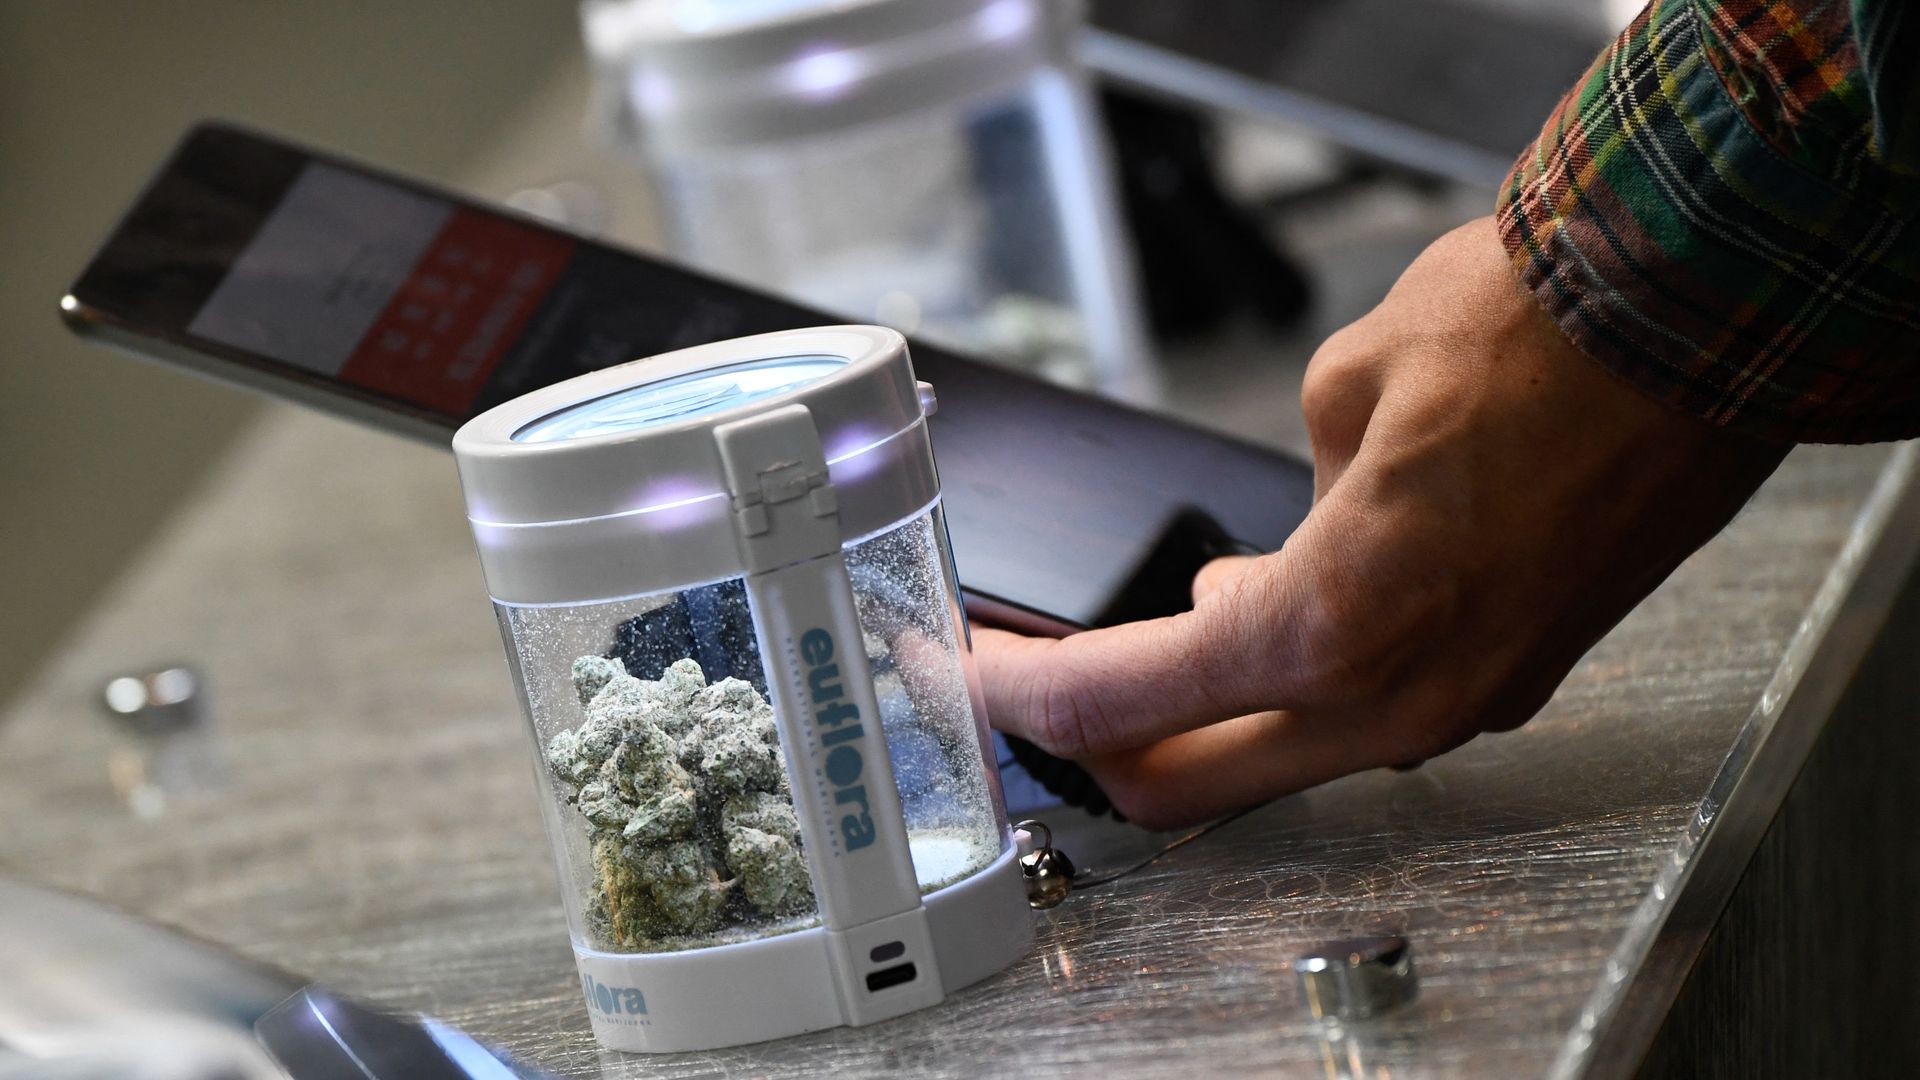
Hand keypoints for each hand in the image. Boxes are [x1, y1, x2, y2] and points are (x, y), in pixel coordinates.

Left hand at [973, 218, 1787, 827]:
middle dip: (1095, 749)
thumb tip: (1273, 564)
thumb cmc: (1538, 334)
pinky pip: (1367, 715)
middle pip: (1188, 784)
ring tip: (1163, 626)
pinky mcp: (1507, 684)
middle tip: (1035, 694)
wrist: (1705, 324)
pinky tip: (1289, 608)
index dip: (1022, 700)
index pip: (1121, 705)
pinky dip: (1300, 683)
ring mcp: (1458, 707)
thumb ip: (1284, 506)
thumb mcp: (1344, 386)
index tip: (971, 680)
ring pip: (1282, 756)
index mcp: (1327, 629)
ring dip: (1203, 711)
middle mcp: (1393, 701)